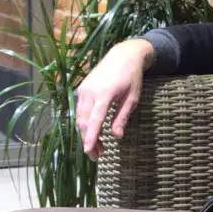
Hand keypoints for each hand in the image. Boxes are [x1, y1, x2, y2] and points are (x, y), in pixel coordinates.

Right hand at [75, 39, 155, 159]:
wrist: (122, 55)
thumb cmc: (131, 77)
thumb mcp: (132, 99)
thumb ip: (122, 118)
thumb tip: (117, 137)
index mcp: (105, 94)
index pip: (95, 120)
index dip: (91, 137)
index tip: (88, 150)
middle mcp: (90, 92)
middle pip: (84, 122)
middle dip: (89, 140)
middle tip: (97, 156)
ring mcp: (83, 90)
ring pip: (80, 117)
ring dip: (86, 134)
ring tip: (98, 147)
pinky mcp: (82, 89)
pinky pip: (80, 110)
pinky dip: (85, 123)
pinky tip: (93, 131)